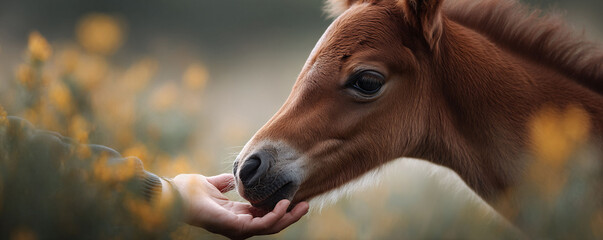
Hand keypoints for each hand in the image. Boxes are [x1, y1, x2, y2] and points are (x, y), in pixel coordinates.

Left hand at [163, 174, 308, 238]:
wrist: (173, 194)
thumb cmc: (187, 191)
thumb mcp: (212, 184)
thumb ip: (226, 182)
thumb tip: (238, 176)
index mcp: (236, 214)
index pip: (264, 215)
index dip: (280, 208)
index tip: (295, 197)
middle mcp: (238, 224)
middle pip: (271, 223)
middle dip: (290, 216)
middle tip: (307, 205)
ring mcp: (236, 228)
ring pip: (270, 227)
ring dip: (287, 217)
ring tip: (302, 206)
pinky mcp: (234, 227)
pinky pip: (261, 224)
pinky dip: (274, 216)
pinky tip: (284, 205)